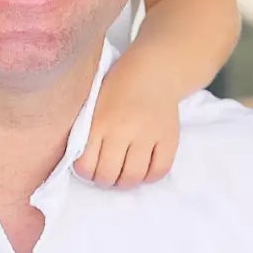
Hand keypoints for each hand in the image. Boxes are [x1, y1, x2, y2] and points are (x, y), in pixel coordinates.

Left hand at [73, 60, 179, 187]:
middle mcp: (123, 130)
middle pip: (109, 175)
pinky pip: (159, 171)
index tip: (89, 168)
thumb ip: (88, 131)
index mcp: (100, 122)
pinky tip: (144, 169)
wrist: (154, 70)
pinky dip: (149, 177)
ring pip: (133, 177)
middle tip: (107, 174)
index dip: (85, 173)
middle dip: (105, 180)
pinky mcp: (169, 138)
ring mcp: (148, 135)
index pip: (86, 165)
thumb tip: (84, 164)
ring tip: (124, 174)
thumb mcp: (94, 104)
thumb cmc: (118, 88)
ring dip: (125, 182)